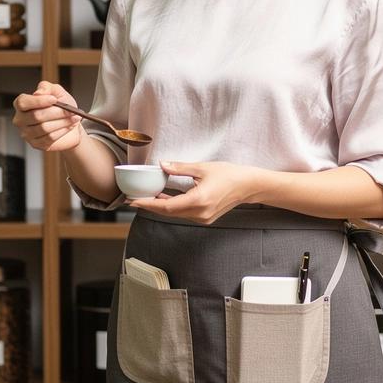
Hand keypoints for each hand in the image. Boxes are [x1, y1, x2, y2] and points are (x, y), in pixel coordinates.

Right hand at [12, 80, 83, 152]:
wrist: (69, 122)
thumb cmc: (60, 106)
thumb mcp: (56, 92)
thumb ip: (47, 87)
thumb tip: (38, 92)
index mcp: (21, 104)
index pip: (23, 102)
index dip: (39, 101)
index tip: (54, 99)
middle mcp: (20, 119)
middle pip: (36, 116)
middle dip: (57, 113)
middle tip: (71, 111)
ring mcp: (26, 133)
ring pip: (44, 128)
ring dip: (62, 122)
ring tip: (74, 118)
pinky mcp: (36, 144)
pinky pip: (49, 138)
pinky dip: (62, 131)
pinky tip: (69, 126)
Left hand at [128, 161, 258, 223]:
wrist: (248, 186)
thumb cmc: (230, 175)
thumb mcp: (202, 168)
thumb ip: (180, 168)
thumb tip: (162, 165)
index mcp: (198, 200)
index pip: (165, 206)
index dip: (147, 204)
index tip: (133, 201)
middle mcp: (199, 213)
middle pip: (168, 212)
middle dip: (150, 205)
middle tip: (134, 199)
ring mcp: (203, 217)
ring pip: (175, 214)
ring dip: (160, 206)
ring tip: (146, 197)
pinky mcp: (205, 217)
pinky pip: (183, 213)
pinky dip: (172, 207)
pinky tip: (164, 198)